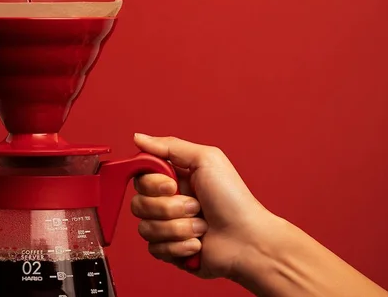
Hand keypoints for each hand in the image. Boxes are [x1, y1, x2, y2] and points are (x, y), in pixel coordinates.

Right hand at [130, 134, 277, 278]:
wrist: (249, 240)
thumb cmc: (234, 200)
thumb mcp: (206, 159)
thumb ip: (169, 146)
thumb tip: (138, 137)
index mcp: (171, 179)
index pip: (139, 178)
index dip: (152, 184)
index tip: (171, 185)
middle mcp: (166, 202)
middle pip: (138, 204)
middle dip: (170, 208)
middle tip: (197, 206)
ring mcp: (166, 228)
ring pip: (146, 228)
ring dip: (179, 228)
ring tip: (201, 226)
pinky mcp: (169, 251)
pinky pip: (155, 249)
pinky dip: (180, 246)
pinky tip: (198, 243)